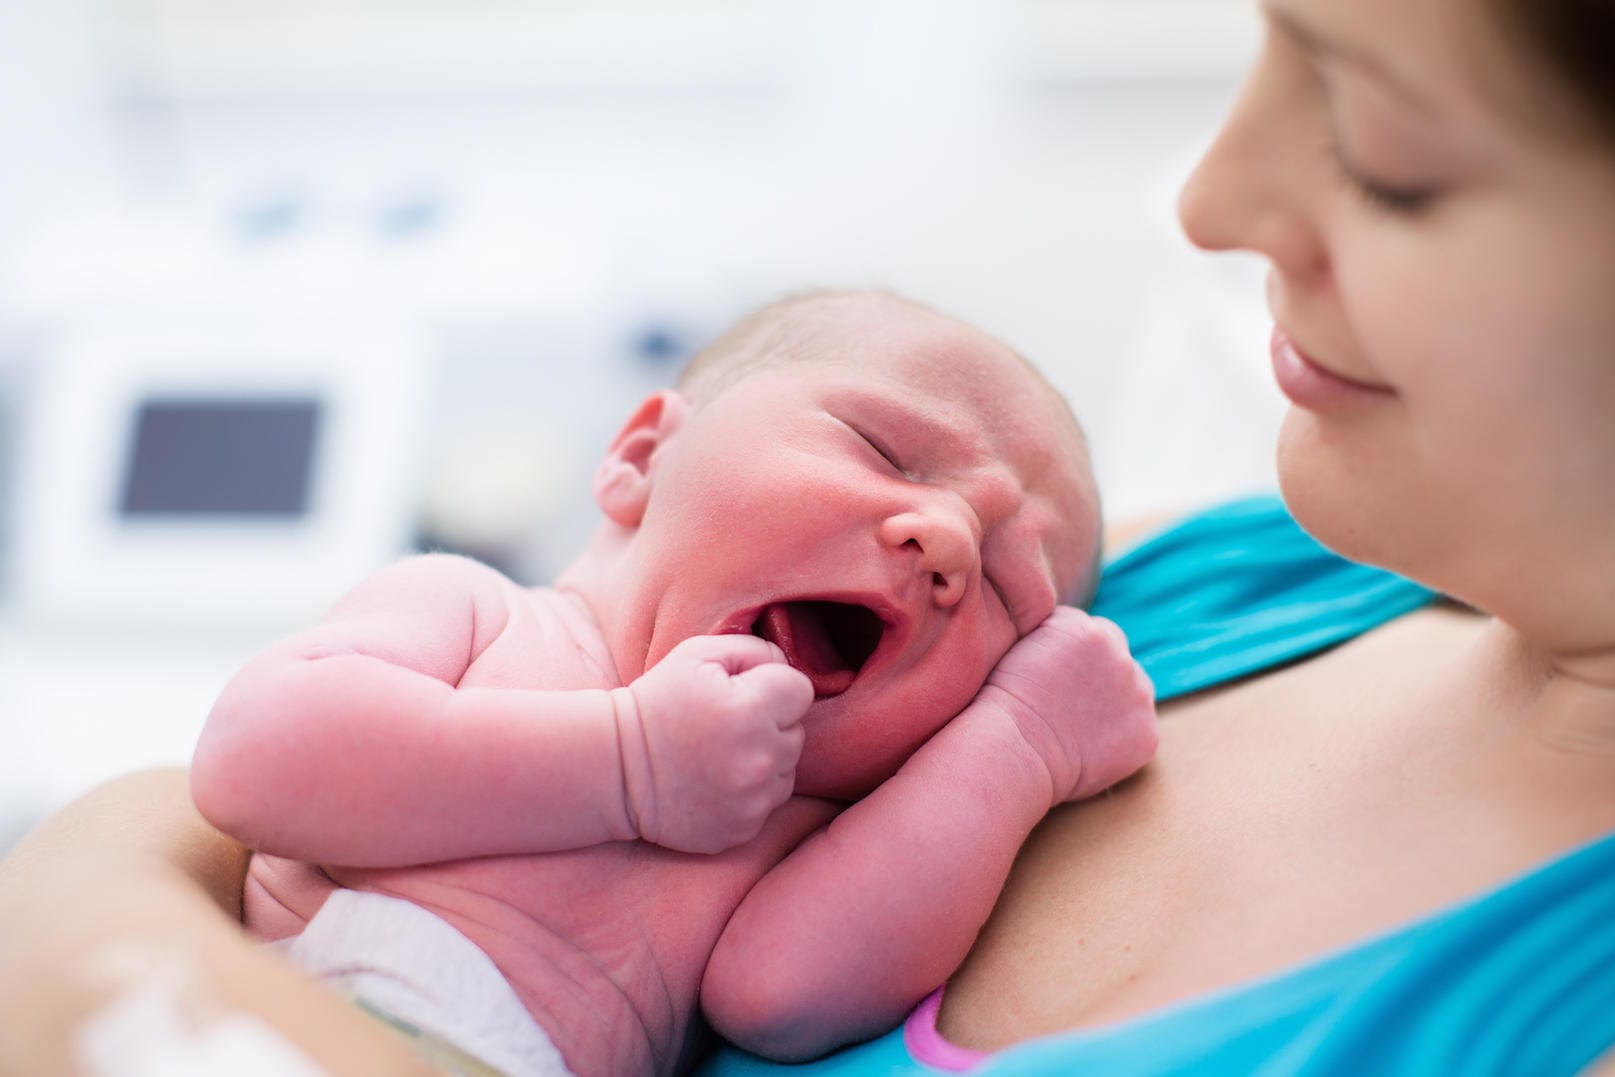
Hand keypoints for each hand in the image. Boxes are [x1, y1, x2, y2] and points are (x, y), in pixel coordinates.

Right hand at [612, 635, 812, 853]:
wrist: (616, 770)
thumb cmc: (657, 703)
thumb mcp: (696, 655)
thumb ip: (753, 649)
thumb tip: (785, 665)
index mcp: (750, 708)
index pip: (800, 690)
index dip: (773, 686)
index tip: (743, 694)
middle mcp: (759, 758)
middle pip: (796, 731)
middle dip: (770, 724)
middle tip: (726, 726)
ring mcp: (753, 799)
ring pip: (787, 769)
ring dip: (765, 759)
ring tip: (721, 755)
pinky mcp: (744, 829)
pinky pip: (769, 802)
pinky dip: (751, 792)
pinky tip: (717, 782)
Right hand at [972, 607, 1157, 804]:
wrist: (1011, 748)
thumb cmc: (1001, 703)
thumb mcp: (1022, 647)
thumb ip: (1054, 638)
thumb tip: (1068, 649)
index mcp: (1088, 628)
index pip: (1090, 632)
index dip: (1071, 655)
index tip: (1052, 678)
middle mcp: (1121, 654)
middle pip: (1116, 658)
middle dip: (1097, 676)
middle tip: (1065, 704)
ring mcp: (1138, 695)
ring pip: (1131, 692)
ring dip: (1112, 704)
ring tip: (1074, 727)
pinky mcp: (1146, 734)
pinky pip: (1137, 730)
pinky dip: (1119, 740)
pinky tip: (1087, 749)